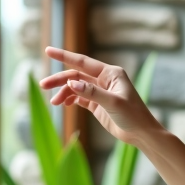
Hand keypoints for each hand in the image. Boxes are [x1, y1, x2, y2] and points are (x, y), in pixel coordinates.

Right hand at [40, 47, 155, 143]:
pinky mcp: (97, 104)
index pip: (83, 62)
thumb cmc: (133, 115)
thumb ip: (92, 93)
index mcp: (111, 73)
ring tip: (55, 103)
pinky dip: (70, 99)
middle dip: (59, 79)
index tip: (48, 50)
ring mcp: (100, 92)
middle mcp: (104, 79)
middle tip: (43, 85)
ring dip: (64, 92)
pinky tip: (64, 104)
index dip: (64, 56)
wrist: (141, 133)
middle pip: (76, 75)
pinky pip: (79, 98)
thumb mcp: (113, 103)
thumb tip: (71, 83)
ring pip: (76, 87)